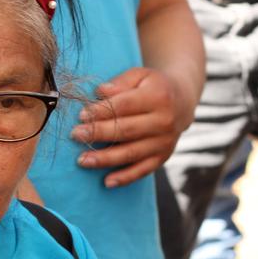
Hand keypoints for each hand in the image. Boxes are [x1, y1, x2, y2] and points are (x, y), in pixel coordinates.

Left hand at [71, 67, 189, 187]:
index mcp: (158, 97)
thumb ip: (120, 82)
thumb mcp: (140, 76)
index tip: (81, 115)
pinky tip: (106, 182)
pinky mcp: (163, 157)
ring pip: (131, 153)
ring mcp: (165, 142)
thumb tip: (100, 91)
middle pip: (126, 130)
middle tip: (75, 135)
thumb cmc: (151, 87)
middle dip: (98, 133)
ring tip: (82, 160)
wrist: (181, 103)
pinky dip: (125, 178)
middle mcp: (164, 121)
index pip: (125, 105)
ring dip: (105, 159)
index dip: (101, 111)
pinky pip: (142, 170)